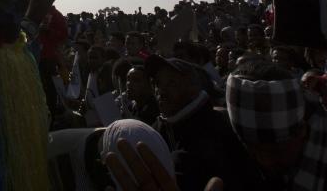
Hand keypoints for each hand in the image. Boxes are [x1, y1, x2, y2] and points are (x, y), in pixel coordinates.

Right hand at [104, 139, 223, 190]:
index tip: (141, 144)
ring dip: (120, 172)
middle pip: (143, 176)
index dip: (152, 159)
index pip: (161, 174)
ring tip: (108, 155)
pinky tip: (107, 188)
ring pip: (131, 187)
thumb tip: (219, 179)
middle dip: (132, 159)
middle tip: (121, 140)